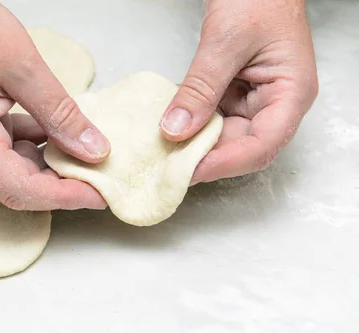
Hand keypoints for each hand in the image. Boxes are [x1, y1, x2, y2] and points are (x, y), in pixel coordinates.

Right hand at [0, 0, 109, 209]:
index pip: (20, 189)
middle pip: (14, 187)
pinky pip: (2, 150)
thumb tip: (94, 150)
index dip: (64, 197)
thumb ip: (60, 113)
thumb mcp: (23, 67)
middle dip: (59, 186)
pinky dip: (32, 147)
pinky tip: (54, 132)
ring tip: (83, 156)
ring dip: (47, 167)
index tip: (101, 194)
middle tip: (99, 178)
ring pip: (10, 171)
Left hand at [160, 0, 317, 184]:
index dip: (224, 163)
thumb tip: (176, 130)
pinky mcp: (233, 96)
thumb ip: (201, 87)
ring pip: (223, 138)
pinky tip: (167, 129)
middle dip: (204, 158)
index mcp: (291, 95)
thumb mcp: (225, 41)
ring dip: (194, 145)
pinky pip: (212, 120)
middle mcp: (275, 104)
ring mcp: (253, 101)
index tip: (188, 171)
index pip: (261, 146)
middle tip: (165, 167)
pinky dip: (190, 125)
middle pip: (241, 148)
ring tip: (162, 153)